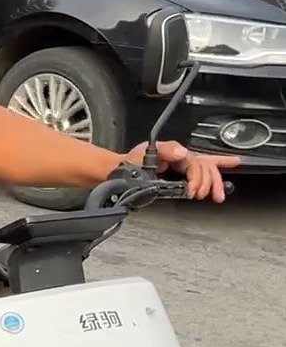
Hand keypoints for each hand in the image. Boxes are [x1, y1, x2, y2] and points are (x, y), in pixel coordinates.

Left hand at [124, 140, 239, 201]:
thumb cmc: (131, 163)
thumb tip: (182, 152)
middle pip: (205, 166)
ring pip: (208, 169)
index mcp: (175, 152)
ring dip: (214, 183)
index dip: (196, 178)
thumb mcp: (142, 154)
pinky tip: (226, 177)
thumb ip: (163, 151)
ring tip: (217, 195)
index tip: (191, 192)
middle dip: (207, 182)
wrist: (120, 171)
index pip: (195, 164)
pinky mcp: (182, 175)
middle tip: (200, 195)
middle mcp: (182, 158)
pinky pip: (204, 171)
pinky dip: (217, 174)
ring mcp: (183, 166)